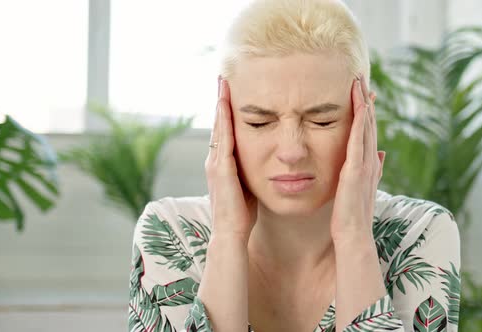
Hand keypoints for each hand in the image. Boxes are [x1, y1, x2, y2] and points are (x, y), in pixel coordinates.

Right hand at [204, 76, 257, 240]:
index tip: (232, 89)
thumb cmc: (242, 213)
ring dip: (219, 104)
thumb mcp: (248, 184)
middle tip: (223, 76)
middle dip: (220, 100)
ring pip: (217, 127)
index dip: (227, 110)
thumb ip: (251, 169)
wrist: (231, 235)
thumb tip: (266, 158)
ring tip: (223, 82)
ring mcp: (215, 163)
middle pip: (218, 123)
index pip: (225, 130)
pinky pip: (221, 139)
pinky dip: (222, 120)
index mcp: (223, 162)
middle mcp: (215, 159)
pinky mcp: (219, 169)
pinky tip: (225, 104)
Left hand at [330, 74, 385, 241]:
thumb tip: (382, 154)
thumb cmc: (352, 217)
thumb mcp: (361, 190)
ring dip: (363, 104)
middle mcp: (370, 162)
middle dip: (365, 101)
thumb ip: (373, 171)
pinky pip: (359, 140)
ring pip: (366, 128)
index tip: (362, 93)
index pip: (367, 133)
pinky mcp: (356, 170)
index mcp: (368, 165)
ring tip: (359, 82)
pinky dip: (360, 121)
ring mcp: (365, 165)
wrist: (354, 237)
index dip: (366, 112)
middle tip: (360, 78)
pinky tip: (359, 105)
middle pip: (368, 125)